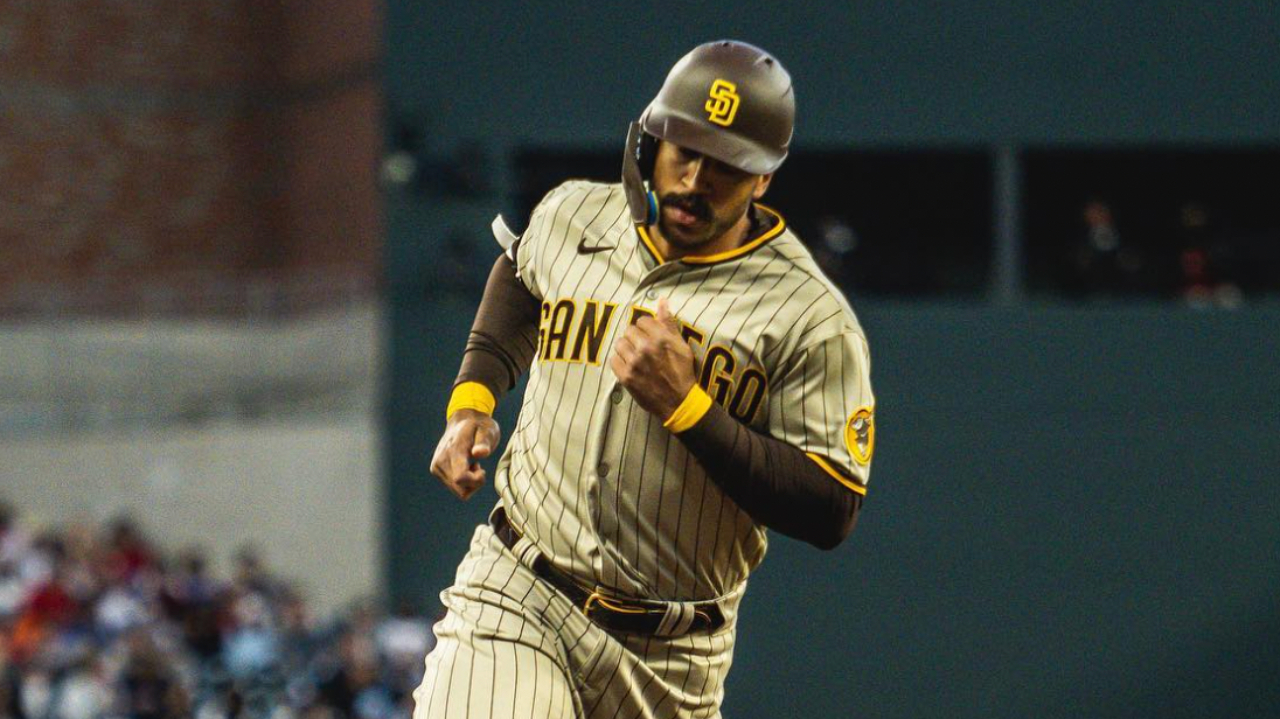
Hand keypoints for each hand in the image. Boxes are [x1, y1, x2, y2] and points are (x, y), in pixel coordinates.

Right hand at [430, 409, 500, 499]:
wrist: (462, 420)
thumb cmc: (479, 426)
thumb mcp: (487, 430)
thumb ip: (484, 442)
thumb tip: (479, 453)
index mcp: (453, 450)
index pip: (460, 478)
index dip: (476, 480)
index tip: (482, 468)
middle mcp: (440, 460)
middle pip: (461, 490)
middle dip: (474, 482)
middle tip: (478, 465)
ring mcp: (436, 466)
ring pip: (458, 491)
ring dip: (469, 481)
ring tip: (471, 463)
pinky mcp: (435, 470)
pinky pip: (454, 487)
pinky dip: (463, 481)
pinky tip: (465, 466)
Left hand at [610, 298, 697, 419]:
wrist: (678, 401)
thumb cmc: (682, 372)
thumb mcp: (681, 345)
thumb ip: (668, 323)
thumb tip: (661, 301)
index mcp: (661, 338)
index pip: (642, 320)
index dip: (646, 328)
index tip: (650, 337)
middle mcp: (646, 348)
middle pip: (629, 330)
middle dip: (636, 338)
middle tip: (643, 349)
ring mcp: (634, 363)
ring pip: (619, 343)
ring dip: (626, 349)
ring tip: (635, 357)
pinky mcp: (626, 377)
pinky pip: (613, 360)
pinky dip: (620, 362)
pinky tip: (630, 366)